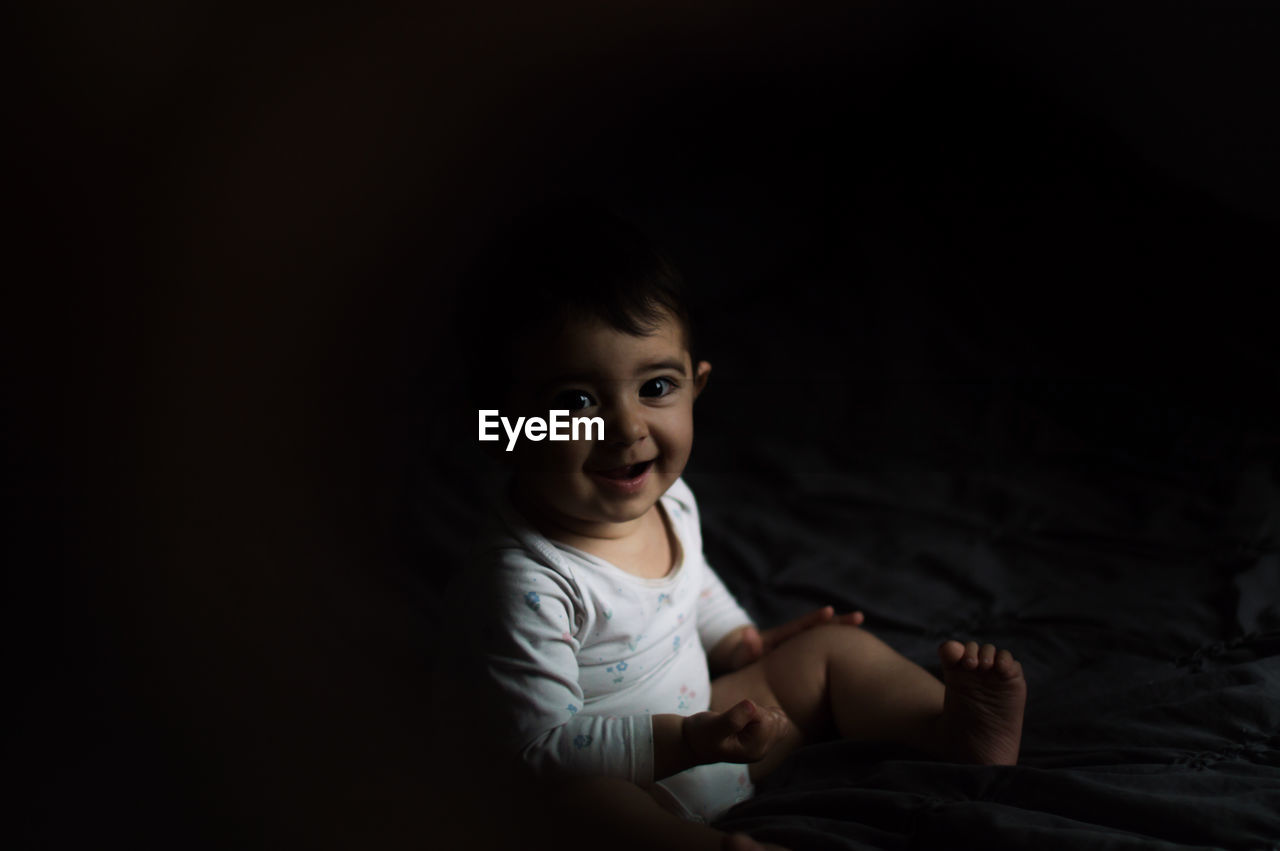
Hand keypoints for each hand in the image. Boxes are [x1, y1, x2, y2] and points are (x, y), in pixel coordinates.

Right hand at [682, 699, 790, 764]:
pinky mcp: (763, 738)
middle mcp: (763, 750)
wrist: (694, 742)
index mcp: (754, 750)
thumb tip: (752, 706)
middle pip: (777, 721)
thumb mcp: (713, 726)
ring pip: (780, 720)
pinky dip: (766, 714)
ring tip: (743, 718)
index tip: (735, 715)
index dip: (753, 710)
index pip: (768, 721)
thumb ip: (733, 718)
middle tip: (738, 717)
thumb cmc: (701, 734)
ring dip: (764, 712)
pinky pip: (778, 721)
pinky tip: (749, 718)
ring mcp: (764, 745)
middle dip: (759, 712)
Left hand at [726, 606, 863, 671]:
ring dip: (843, 634)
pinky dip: (841, 651)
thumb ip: (747, 648)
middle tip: (859, 618)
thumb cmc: (742, 659)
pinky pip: (827, 652)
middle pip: (820, 628)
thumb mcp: (742, 655)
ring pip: (827, 639)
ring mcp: (803, 647)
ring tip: (864, 633)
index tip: (829, 611)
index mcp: (782, 636)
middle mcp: (796, 638)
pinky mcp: (808, 658)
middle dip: (838, 623)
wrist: (746, 661)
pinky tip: (862, 655)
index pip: (801, 626)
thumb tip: (748, 635)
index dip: (814, 619)